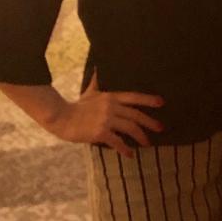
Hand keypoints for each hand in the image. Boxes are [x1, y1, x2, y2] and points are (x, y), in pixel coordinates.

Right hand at [46, 72, 163, 157]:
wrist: (60, 117)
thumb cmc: (76, 105)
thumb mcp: (90, 91)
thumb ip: (98, 81)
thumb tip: (99, 65)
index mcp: (111, 97)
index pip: (134, 97)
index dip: (148, 99)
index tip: (161, 103)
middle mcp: (111, 107)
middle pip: (136, 115)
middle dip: (150, 122)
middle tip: (161, 128)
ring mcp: (106, 120)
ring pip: (130, 128)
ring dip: (141, 136)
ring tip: (147, 143)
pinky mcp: (100, 132)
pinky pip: (117, 142)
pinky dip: (125, 149)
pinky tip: (130, 155)